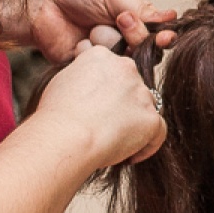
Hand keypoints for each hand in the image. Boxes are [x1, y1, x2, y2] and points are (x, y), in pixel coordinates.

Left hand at [0, 0, 175, 62]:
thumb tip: (171, 17)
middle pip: (145, 52)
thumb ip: (141, 9)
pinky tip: (82, 44)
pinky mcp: (90, 70)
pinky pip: (102, 73)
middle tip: (121, 23)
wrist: (41, 4)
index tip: (163, 37)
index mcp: (133, 18)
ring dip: (110, 46)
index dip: (161, 37)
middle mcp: (124, 40)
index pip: (157, 33)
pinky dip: (93, 59)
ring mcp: (107, 56)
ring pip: (124, 64)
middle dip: (135, 38)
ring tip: (93, 30)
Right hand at [33, 45, 166, 168]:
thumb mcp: (61, 82)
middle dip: (121, 104)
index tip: (95, 106)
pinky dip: (146, 145)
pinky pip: (158, 131)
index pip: (111, 69)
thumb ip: (81, 77)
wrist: (67, 136)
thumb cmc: (55, 115)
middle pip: (130, 85)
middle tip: (104, 124)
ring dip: (134, 122)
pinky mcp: (151, 119)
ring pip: (145, 106)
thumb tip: (86, 85)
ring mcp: (141, 93)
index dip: (105, 89)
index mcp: (101, 56)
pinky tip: (129, 156)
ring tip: (114, 142)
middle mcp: (125, 68)